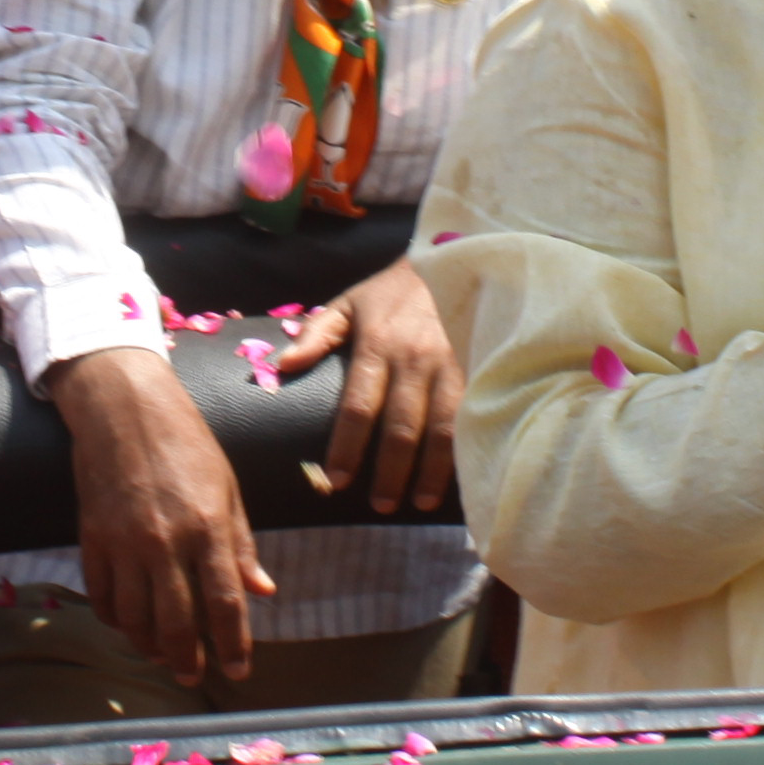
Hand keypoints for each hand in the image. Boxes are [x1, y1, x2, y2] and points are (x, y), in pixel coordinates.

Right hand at [51, 346, 271, 684]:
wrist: (124, 408)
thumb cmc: (185, 443)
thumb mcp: (228, 488)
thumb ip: (242, 545)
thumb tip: (262, 591)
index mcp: (208, 527)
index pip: (224, 604)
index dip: (233, 645)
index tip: (239, 671)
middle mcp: (165, 542)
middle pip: (176, 624)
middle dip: (188, 660)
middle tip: (194, 676)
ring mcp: (124, 543)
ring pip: (134, 619)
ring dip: (150, 647)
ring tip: (163, 656)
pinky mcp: (92, 538)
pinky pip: (102, 596)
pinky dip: (115, 620)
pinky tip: (128, 625)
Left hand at [283, 261, 458, 514]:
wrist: (452, 259)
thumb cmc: (392, 292)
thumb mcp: (349, 303)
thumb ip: (317, 335)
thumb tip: (283, 366)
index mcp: (376, 346)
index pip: (358, 407)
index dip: (346, 447)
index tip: (336, 480)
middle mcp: (414, 360)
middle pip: (401, 427)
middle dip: (391, 471)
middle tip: (381, 505)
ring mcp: (452, 366)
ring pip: (443, 429)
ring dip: (433, 470)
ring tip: (421, 502)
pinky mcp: (480, 368)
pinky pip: (473, 417)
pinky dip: (465, 451)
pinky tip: (462, 477)